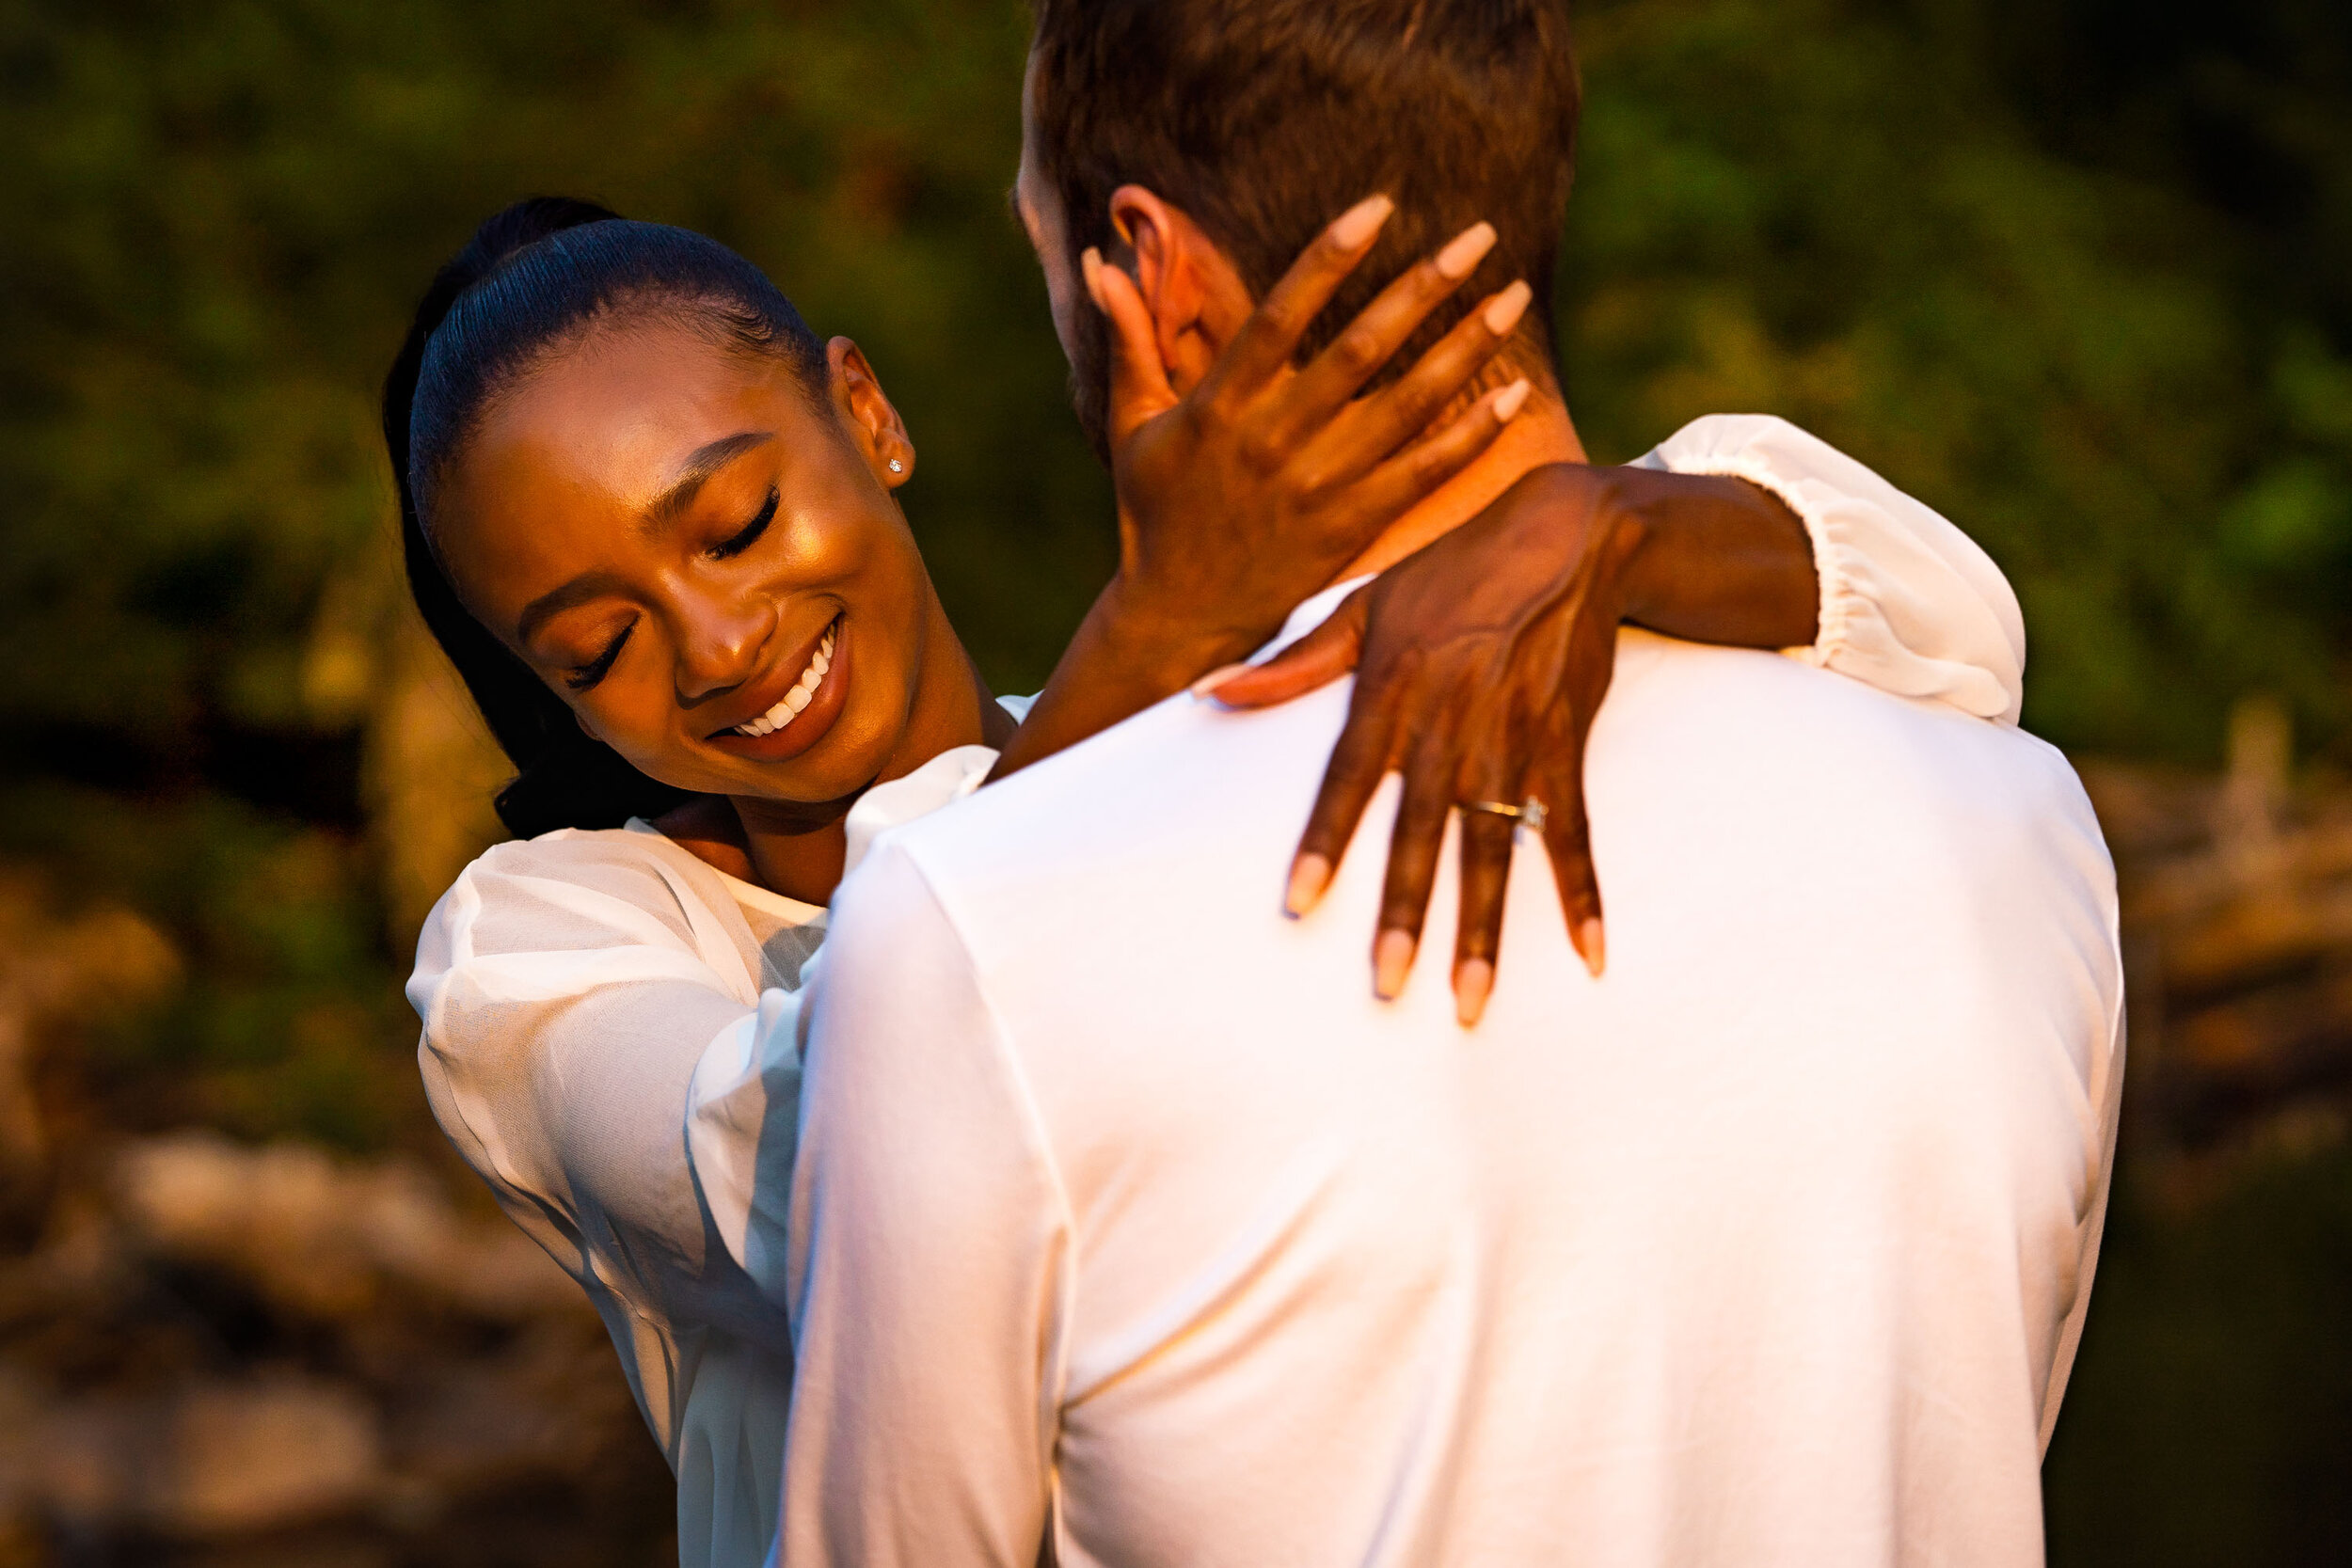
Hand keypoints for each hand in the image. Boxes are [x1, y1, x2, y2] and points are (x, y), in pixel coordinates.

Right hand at [1090, 193, 1536, 661]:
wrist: (1179, 619)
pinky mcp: (1348, 529)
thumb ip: (1131, 340)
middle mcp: (1272, 441)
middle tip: (1479, 236)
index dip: (1329, 257)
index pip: (1280, 315)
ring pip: (1404, 405)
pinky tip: (1512, 397)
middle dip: (1424, 286)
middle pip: (1359, 349)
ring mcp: (1315, 487)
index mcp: (1219, 407)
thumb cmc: (1155, 514)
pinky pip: (1422, 474)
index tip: (1380, 206)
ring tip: (1513, 297)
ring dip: (1465, 347)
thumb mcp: (1134, 426)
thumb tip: (1104, 260)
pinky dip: (1469, 436)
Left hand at [1205, 463, 1815, 1023]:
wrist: (1567, 537)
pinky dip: (1582, 890)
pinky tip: (1588, 952)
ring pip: (1494, 844)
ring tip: (1469, 999)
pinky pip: (1574, 828)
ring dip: (1483, 926)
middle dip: (1406, 910)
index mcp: (1392, 687)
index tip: (1299, 902)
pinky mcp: (1565, 742)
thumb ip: (1294, 664)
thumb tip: (1209, 692)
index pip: (1348, 776)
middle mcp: (1452, 719)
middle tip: (1388, 985)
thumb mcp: (1366, 605)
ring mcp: (1514, 735)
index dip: (1325, 839)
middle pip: (1422, 829)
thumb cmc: (1453, 574)